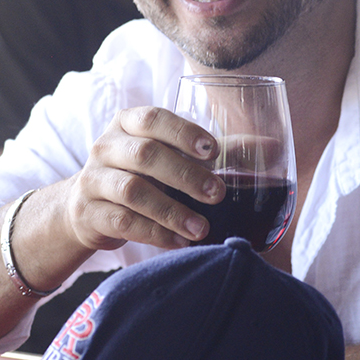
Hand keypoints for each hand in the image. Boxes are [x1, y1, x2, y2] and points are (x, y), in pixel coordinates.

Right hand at [65, 106, 224, 251]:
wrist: (86, 206)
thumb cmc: (140, 174)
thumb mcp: (170, 155)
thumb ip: (218, 152)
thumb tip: (274, 147)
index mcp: (127, 123)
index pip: (153, 118)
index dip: (183, 133)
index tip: (213, 151)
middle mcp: (106, 146)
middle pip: (145, 155)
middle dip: (185, 175)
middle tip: (217, 194)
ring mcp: (93, 180)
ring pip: (133, 192)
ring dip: (172, 211)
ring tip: (202, 228)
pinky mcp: (87, 213)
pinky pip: (123, 222)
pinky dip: (155, 233)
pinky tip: (179, 241)